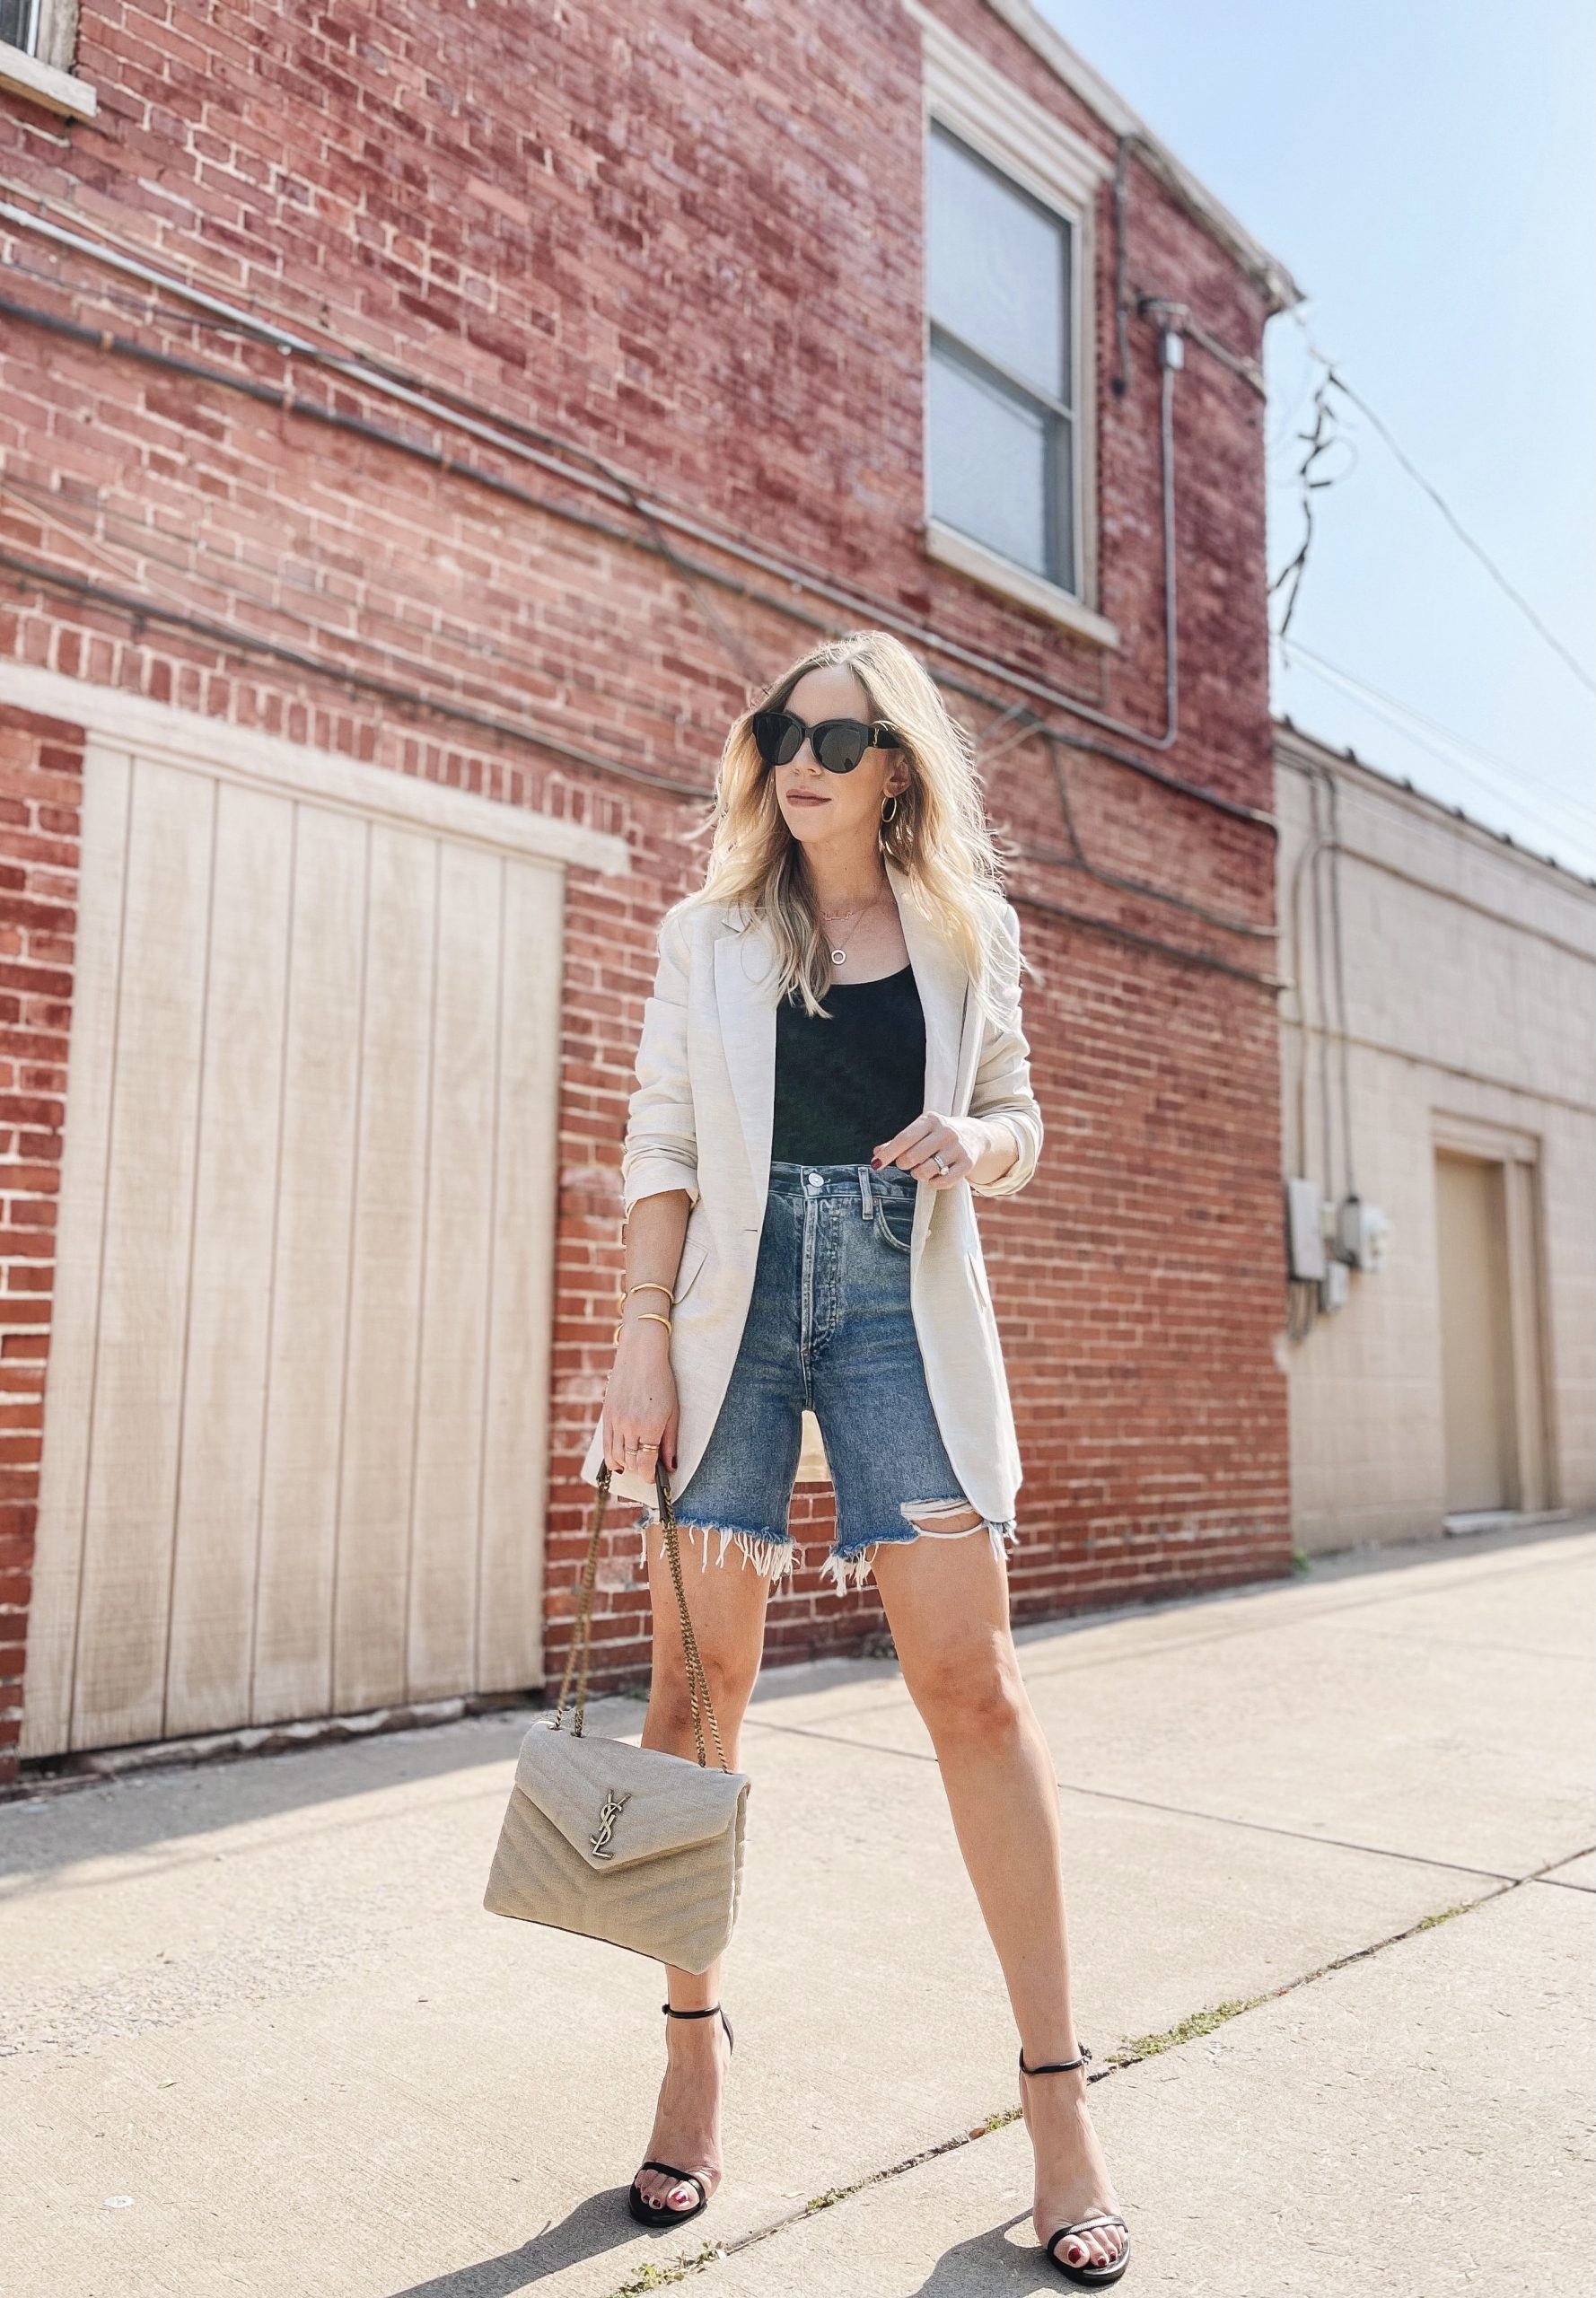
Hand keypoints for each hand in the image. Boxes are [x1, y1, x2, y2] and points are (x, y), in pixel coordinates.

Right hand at [603, 1329, 678, 1475]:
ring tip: (634, 1464)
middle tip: (647, 1470)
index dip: (649, 1476)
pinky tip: (617, 1462)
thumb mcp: (673, 1412)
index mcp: (651, 1426)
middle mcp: (631, 1426)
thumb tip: (670, 1466)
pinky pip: (605, 1444)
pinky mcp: (606, 1415)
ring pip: (616, 1456)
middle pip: (631, 1461)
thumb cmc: (662, 1381)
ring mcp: (615, 1421)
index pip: (646, 1463)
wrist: (640, 1355)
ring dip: (625, 1464)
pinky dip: (611, 1457)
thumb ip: (670, 1441)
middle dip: (639, 1470)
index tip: (653, 1479)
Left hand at [871, 1111, 999, 1189]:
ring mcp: (958, 1147)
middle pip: (913, 1156)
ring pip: (927, 1170)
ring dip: (919, 1174)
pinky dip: (935, 1183)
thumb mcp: (920, 1131)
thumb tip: (877, 1153)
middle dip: (904, 1164)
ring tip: (922, 1169)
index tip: (877, 1165)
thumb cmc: (938, 1134)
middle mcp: (945, 1132)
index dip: (889, 1153)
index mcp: (930, 1120)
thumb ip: (898, 1142)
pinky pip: (945, 1181)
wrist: (975, 1135)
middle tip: (907, 1163)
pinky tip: (934, 1178)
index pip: (904, 1138)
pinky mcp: (967, 1163)